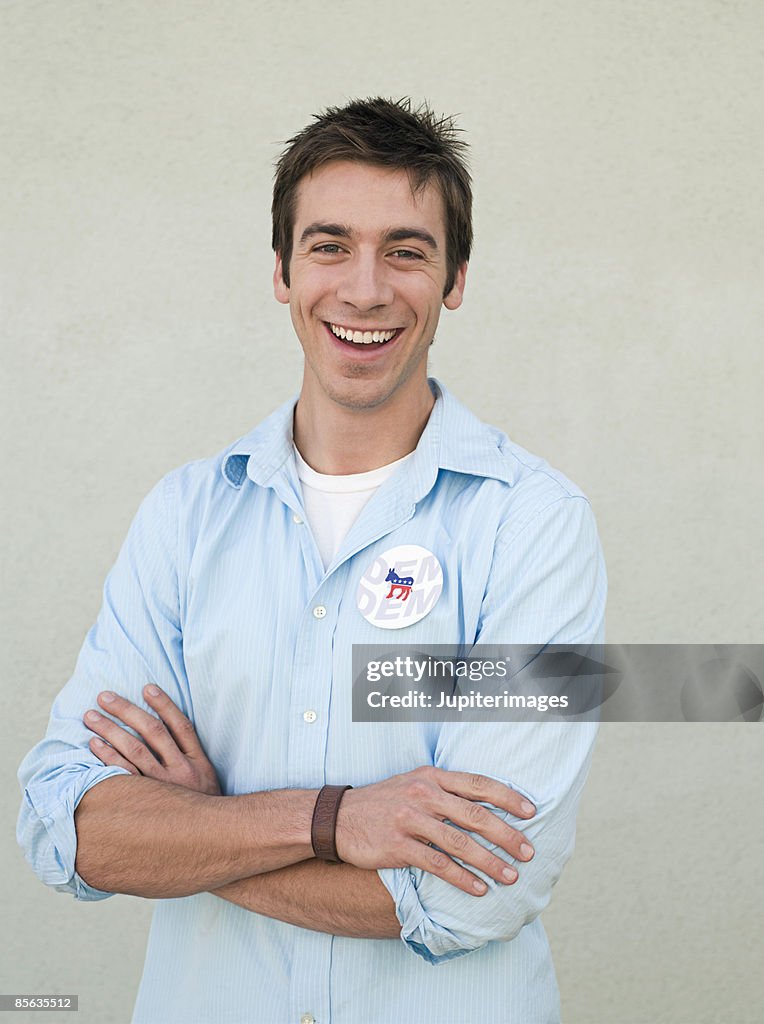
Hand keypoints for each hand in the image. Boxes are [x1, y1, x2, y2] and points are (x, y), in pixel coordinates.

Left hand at [83, 685, 220, 795]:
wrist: (210, 843)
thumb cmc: (203, 807)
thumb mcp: (207, 779)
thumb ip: (190, 755)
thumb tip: (168, 728)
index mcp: (198, 763)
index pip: (181, 726)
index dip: (164, 705)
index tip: (147, 687)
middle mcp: (180, 772)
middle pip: (152, 732)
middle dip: (127, 711)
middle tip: (104, 696)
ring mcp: (161, 788)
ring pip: (133, 751)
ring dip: (110, 730)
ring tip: (91, 716)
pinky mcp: (145, 803)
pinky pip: (122, 775)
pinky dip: (107, 757)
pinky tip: (94, 744)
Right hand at [336, 766, 535, 895]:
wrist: (336, 818)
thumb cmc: (382, 802)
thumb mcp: (413, 783)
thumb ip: (444, 790)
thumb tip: (484, 804)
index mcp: (431, 776)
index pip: (478, 783)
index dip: (507, 797)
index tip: (532, 811)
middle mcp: (423, 793)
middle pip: (475, 815)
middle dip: (507, 834)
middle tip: (529, 851)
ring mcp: (410, 819)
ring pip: (460, 842)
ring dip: (489, 861)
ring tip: (511, 876)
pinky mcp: (397, 846)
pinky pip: (437, 864)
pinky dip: (462, 878)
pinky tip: (479, 890)